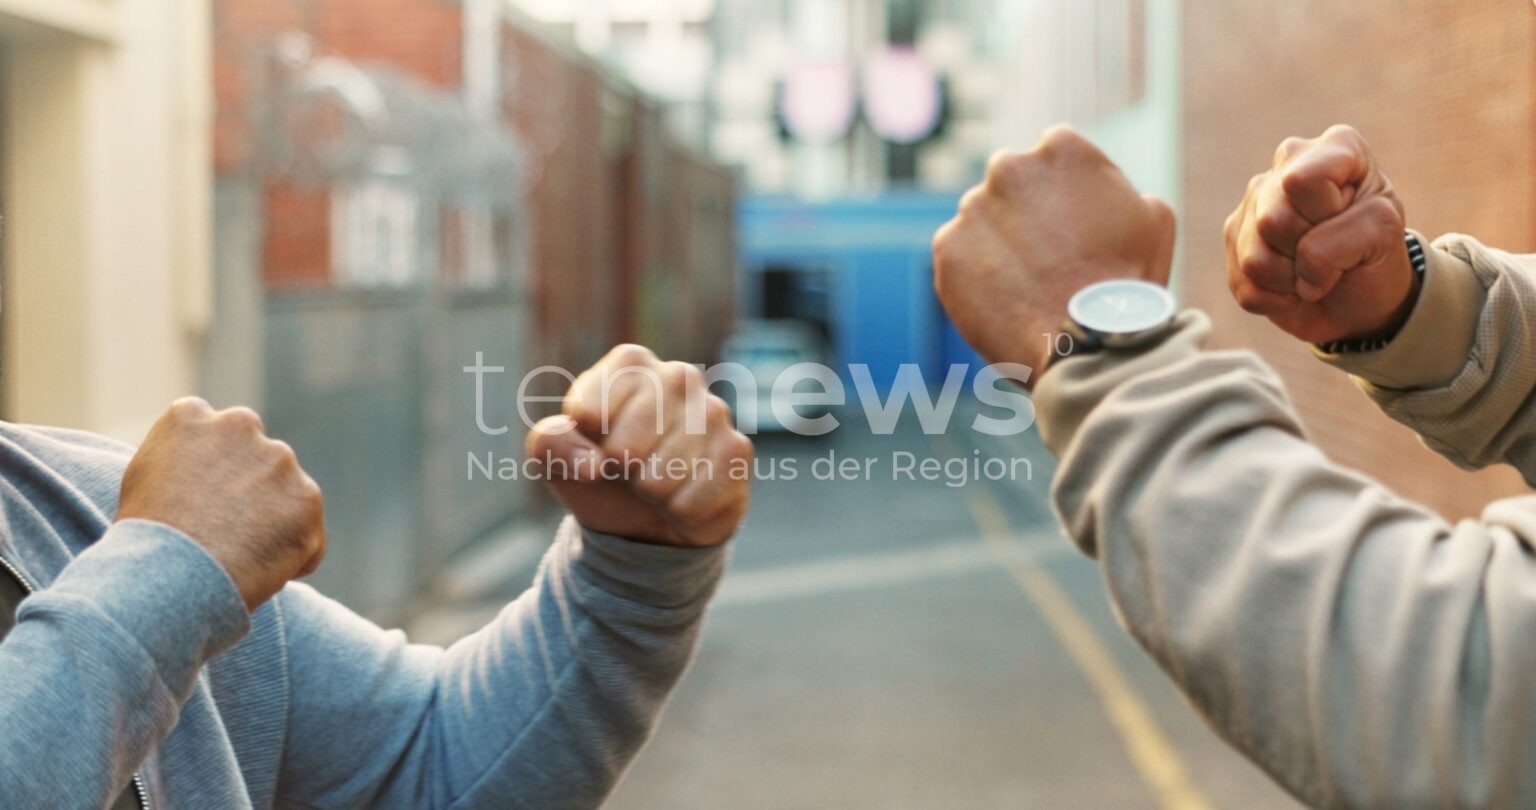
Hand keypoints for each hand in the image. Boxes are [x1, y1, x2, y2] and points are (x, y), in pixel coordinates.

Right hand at [117, 398, 326, 611]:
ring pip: (286, 492)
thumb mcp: (141, 481)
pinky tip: (260, 572)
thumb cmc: (142, 540)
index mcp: (191, 416)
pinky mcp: (307, 497)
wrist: (169, 576)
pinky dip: (294, 552)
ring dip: (274, 519)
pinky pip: (309, 531)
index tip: (205, 499)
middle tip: (228, 530)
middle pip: (256, 456)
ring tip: (239, 557)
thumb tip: (197, 462)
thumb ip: (177, 458)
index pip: (213, 431)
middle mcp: (239, 425)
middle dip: (251, 487)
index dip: (213, 469)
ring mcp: (278, 460)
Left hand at [526, 345, 753, 547]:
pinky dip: (679, 512)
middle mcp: (678, 376)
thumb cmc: (601, 473)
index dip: (584, 447)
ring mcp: (714, 411)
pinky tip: (685, 497)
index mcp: (630, 364)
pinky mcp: (737, 451)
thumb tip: (594, 464)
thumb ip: (551, 443)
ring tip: (658, 482)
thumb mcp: (557, 458)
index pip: (589, 413)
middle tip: (629, 470)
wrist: (648, 517)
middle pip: (625, 448)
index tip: (595, 447)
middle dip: (620, 474)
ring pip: (661, 477)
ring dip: (651, 495)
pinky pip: (693, 500)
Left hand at [933, 126, 1175, 379]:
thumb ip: (1122, 189)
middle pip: (1012, 185)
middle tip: (1047, 257)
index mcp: (1061, 147)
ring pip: (982, 222)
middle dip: (1025, 212)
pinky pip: (960, 257)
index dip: (1066, 196)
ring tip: (1028, 287)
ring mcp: (972, 207)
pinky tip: (1004, 301)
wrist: (1086, 342)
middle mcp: (1008, 166)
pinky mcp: (947, 248)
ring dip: (998, 245)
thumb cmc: (1128, 281)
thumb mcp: (1154, 219)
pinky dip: (975, 276)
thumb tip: (1106, 195)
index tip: (1074, 227)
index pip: (1054, 160)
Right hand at [1226, 124, 1416, 343]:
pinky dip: (1277, 299)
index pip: (1303, 180)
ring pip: (1255, 259)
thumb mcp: (1384, 235)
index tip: (1350, 219)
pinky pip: (1245, 284)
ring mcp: (1253, 201)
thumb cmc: (1375, 256)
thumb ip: (1349, 231)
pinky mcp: (1233, 238)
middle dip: (1309, 252)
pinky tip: (1292, 285)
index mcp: (1333, 148)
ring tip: (1313, 273)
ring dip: (1293, 281)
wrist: (1358, 297)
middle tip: (1334, 253)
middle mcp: (1286, 165)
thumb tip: (1300, 260)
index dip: (1325, 213)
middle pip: (1272, 220)